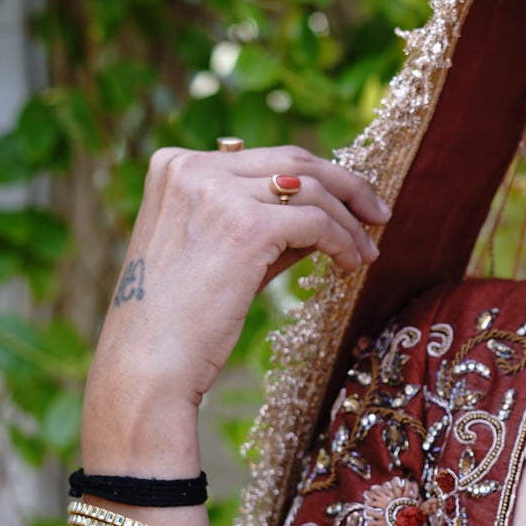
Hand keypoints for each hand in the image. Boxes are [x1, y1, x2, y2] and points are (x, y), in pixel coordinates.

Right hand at [81, 145, 387, 471]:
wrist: (147, 367)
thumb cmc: (178, 320)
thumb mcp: (216, 251)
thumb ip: (262, 221)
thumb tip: (326, 210)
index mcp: (175, 164)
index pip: (265, 158)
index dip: (314, 177)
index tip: (347, 201)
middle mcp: (192, 167)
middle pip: (294, 159)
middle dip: (346, 185)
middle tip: (378, 214)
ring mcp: (216, 192)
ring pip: (312, 188)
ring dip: (350, 221)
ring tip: (367, 254)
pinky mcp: (245, 226)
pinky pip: (316, 221)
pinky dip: (343, 241)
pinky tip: (350, 265)